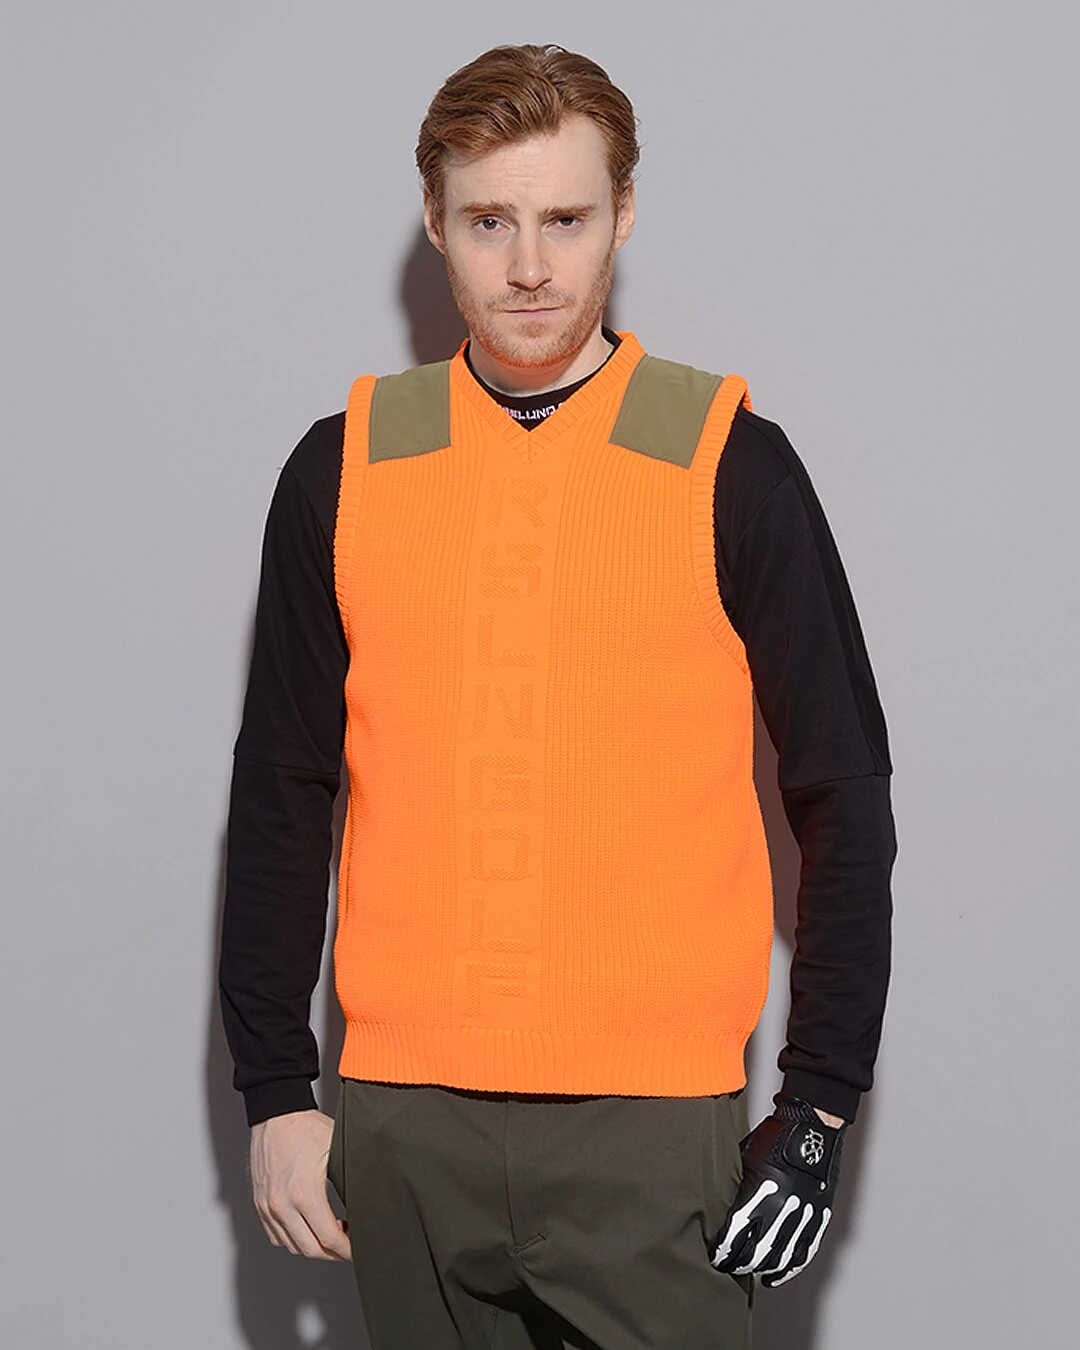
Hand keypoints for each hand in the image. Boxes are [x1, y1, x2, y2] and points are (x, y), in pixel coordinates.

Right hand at [249, 1108, 351, 1260]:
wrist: (276, 1113)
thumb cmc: (307, 1127)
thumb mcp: (337, 1151)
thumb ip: (350, 1179)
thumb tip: (368, 1201)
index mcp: (304, 1193)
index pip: (328, 1238)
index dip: (347, 1249)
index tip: (357, 1249)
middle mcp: (282, 1204)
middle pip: (310, 1250)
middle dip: (333, 1253)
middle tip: (347, 1245)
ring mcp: (268, 1206)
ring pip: (292, 1246)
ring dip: (313, 1246)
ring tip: (330, 1233)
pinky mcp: (260, 1203)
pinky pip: (276, 1236)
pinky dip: (293, 1240)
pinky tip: (308, 1227)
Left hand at [708, 1093, 845, 1287]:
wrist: (812, 1126)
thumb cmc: (775, 1137)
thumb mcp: (746, 1159)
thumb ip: (737, 1189)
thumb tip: (721, 1213)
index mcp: (761, 1193)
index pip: (735, 1236)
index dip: (722, 1251)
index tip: (715, 1255)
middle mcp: (783, 1210)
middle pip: (756, 1252)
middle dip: (738, 1263)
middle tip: (726, 1266)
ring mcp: (803, 1217)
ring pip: (778, 1258)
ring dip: (759, 1268)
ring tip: (745, 1270)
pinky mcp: (818, 1219)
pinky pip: (802, 1254)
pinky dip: (787, 1270)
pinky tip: (772, 1277)